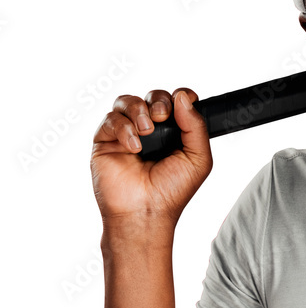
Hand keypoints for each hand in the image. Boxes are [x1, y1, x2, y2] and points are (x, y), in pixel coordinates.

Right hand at [91, 88, 212, 224]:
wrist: (146, 212)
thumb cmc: (172, 191)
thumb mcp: (198, 158)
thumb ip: (196, 126)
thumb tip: (184, 97)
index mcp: (174, 133)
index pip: (176, 101)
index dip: (181, 96)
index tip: (186, 99)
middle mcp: (150, 131)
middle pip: (152, 97)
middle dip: (159, 100)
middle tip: (162, 117)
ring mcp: (126, 134)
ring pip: (127, 101)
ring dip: (138, 109)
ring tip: (147, 131)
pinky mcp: (105, 141)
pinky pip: (110, 119)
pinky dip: (123, 128)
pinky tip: (134, 147)